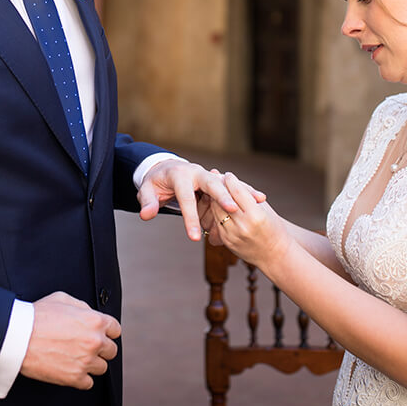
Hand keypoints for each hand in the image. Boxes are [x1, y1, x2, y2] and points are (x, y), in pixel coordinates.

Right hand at [19, 292, 120, 389]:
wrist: (18, 337)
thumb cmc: (37, 315)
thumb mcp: (62, 299)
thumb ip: (82, 306)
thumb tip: (90, 314)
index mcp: (95, 321)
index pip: (116, 330)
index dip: (107, 332)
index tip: (99, 335)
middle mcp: (95, 341)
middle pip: (111, 351)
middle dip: (100, 349)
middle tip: (85, 347)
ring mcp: (86, 361)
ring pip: (102, 368)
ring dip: (91, 364)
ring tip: (75, 358)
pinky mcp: (75, 378)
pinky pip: (89, 383)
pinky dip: (81, 378)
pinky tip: (70, 369)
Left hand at [136, 160, 265, 241]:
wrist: (166, 168)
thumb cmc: (155, 182)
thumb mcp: (146, 191)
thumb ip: (147, 202)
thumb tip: (146, 215)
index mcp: (180, 176)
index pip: (185, 198)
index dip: (190, 218)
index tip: (194, 237)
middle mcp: (197, 172)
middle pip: (211, 184)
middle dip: (222, 196)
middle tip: (233, 210)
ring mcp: (208, 174)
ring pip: (226, 183)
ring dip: (240, 192)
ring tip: (257, 202)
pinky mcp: (215, 179)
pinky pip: (231, 186)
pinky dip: (244, 191)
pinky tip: (259, 198)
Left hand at [213, 172, 291, 269]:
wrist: (275, 254)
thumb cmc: (273, 226)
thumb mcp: (264, 208)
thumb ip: (248, 194)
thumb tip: (229, 178)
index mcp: (256, 215)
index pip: (237, 192)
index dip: (231, 181)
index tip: (228, 174)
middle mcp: (243, 226)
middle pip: (223, 201)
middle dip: (219, 189)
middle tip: (217, 179)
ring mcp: (233, 236)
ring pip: (216, 211)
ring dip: (215, 199)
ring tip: (216, 191)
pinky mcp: (227, 242)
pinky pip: (216, 223)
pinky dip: (216, 212)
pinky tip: (217, 205)